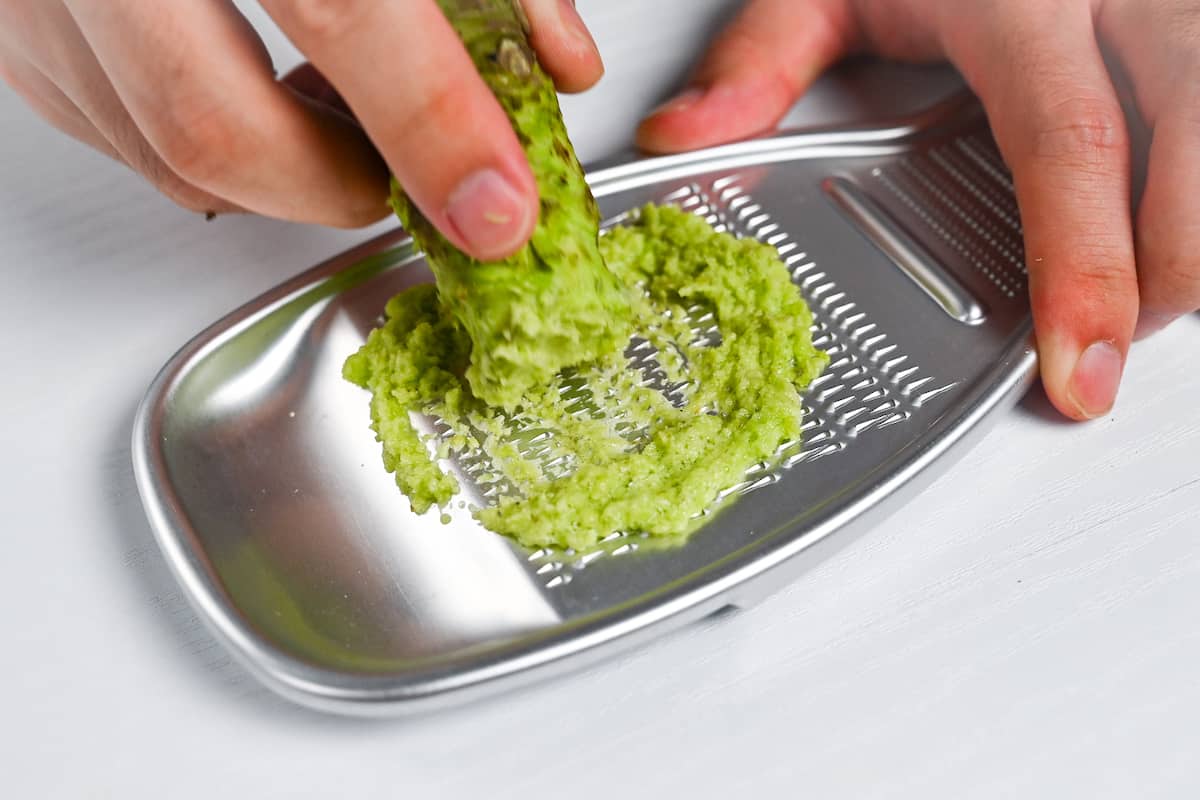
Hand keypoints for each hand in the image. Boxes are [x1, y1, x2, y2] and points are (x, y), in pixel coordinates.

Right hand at [0, 0, 601, 259]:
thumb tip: (550, 61)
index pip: (343, 7)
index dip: (432, 124)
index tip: (493, 204)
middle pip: (220, 124)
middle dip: (345, 184)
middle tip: (413, 176)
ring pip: (165, 152)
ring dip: (283, 173)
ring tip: (345, 122)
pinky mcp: (15, 24)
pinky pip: (118, 134)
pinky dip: (214, 149)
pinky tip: (266, 101)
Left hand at [638, 0, 1199, 420]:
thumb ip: (763, 55)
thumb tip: (684, 136)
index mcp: (1020, 0)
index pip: (1066, 144)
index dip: (1082, 267)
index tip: (1080, 369)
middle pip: (1190, 153)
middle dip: (1168, 273)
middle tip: (1111, 349)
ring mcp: (1172, 3)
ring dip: (1195, 237)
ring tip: (1142, 294)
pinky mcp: (1193, 23)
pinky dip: (1198, 188)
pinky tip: (1167, 224)